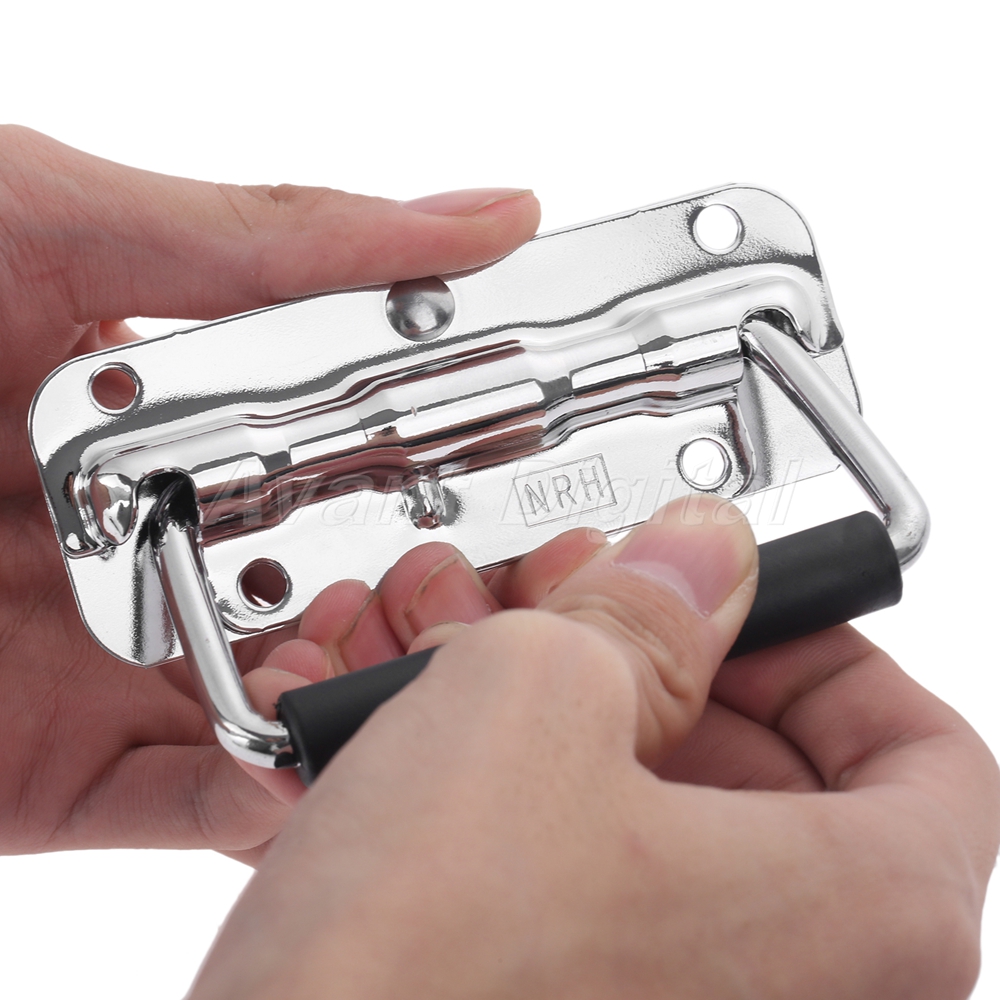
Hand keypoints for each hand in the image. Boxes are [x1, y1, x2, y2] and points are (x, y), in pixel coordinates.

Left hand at [0, 125, 539, 862]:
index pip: (375, 454)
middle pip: (350, 590)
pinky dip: (263, 801)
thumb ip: (281, 237)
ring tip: (418, 678)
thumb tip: (486, 220)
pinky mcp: (57, 773)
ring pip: (294, 709)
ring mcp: (119, 662)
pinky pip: (195, 804)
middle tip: (511, 598)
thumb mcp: (54, 220)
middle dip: (437, 598)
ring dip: (368, 703)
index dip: (467, 464)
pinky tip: (310, 774)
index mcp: (189, 415)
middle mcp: (171, 542)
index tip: (549, 472)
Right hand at [194, 496, 998, 998]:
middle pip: (776, 784)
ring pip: (667, 832)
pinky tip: (435, 760)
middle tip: (584, 620)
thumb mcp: (537, 698)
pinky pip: (589, 894)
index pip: (925, 751)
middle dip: (663, 674)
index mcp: (855, 929)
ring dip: (574, 729)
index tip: (736, 612)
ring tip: (475, 672)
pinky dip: (526, 811)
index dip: (825, 652)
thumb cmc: (408, 969)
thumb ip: (641, 606)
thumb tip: (696, 557)